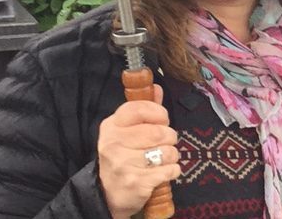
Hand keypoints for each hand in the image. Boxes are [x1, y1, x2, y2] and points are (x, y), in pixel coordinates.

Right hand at [96, 84, 180, 217]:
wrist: (108, 193)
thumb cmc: (123, 156)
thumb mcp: (126, 131)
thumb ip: (143, 110)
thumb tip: (157, 88)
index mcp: (111, 126)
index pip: (139, 108)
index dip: (159, 113)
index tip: (162, 120)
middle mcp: (113, 144)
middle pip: (158, 132)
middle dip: (169, 137)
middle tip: (164, 142)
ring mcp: (123, 165)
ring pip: (167, 151)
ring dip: (172, 155)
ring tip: (162, 158)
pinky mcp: (136, 183)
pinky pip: (170, 170)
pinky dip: (173, 170)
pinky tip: (163, 171)